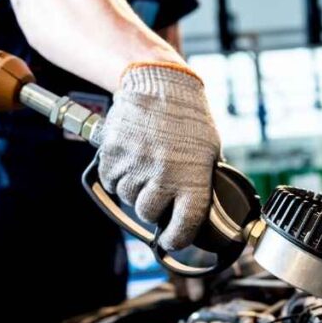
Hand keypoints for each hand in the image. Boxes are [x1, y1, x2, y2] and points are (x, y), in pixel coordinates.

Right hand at [94, 64, 220, 250]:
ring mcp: (135, 165)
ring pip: (127, 197)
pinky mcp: (112, 154)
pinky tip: (131, 159)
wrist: (160, 83)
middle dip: (153, 206)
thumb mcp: (211, 152)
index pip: (183, 227)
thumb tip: (198, 210)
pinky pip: (111, 181)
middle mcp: (162, 176)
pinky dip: (118, 176)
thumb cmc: (188, 118)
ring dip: (134, 189)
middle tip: (159, 189)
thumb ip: (202, 183)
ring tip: (146, 166)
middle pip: (149, 213)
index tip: (172, 239)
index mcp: (192, 179)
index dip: (176, 238)